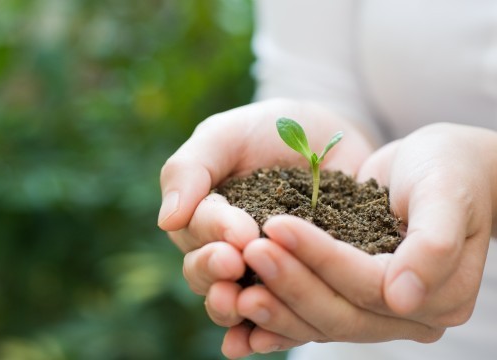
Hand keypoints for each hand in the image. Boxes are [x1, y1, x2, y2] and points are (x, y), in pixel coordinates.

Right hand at [157, 99, 373, 350]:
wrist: (331, 138)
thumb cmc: (272, 128)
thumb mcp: (227, 135)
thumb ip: (190, 169)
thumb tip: (166, 220)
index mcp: (204, 215)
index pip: (196, 232)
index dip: (214, 234)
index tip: (240, 233)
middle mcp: (226, 249)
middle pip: (206, 273)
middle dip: (215, 273)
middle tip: (235, 264)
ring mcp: (261, 271)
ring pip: (234, 301)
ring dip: (232, 309)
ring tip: (243, 305)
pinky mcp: (297, 285)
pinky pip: (278, 316)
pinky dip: (266, 334)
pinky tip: (256, 345)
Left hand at [221, 123, 495, 356]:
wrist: (440, 167)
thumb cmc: (450, 171)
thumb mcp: (447, 194)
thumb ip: (432, 245)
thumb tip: (402, 297)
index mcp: (441, 294)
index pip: (369, 284)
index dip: (321, 258)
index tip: (276, 225)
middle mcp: (408, 314)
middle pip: (339, 313)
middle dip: (289, 283)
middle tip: (247, 252)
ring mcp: (377, 311)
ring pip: (319, 322)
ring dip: (274, 304)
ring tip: (231, 285)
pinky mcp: (349, 297)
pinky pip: (310, 316)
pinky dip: (276, 316)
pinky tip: (240, 311)